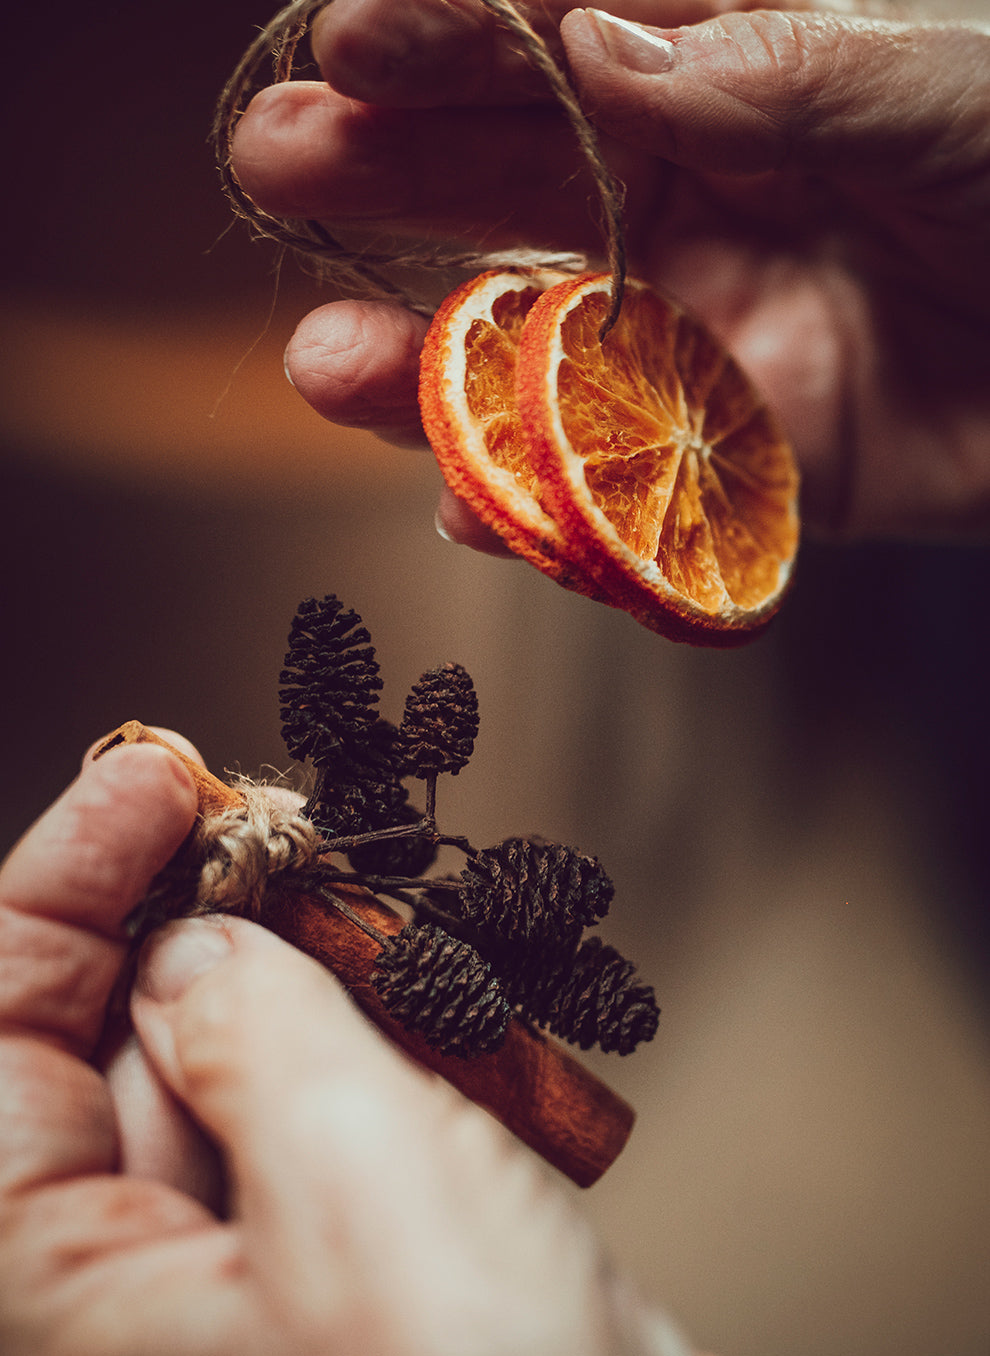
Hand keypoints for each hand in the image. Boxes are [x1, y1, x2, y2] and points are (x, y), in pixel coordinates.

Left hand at [0, 737, 838, 1355]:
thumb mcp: (348, 1171)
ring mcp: (237, 1291)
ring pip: (226, 1071)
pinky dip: (364, 1039)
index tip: (154, 774)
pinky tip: (421, 991)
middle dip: (190, 917)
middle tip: (277, 816)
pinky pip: (320, 1117)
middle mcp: (118, 1305)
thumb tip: (194, 940)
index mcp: (44, 1315)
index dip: (63, 882)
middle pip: (109, 1044)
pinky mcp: (344, 1276)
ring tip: (362, 895)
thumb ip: (249, 1022)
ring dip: (296, 972)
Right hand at [229, 0, 989, 545]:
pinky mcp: (734, 464)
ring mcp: (701, 343)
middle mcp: (694, 208)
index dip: (453, 32)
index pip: (563, 44)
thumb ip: (773, 69)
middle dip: (391, 171)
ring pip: (535, 354)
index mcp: (735, 85)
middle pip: (514, 187)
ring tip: (323, 361)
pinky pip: (615, 490)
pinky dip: (542, 509)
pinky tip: (470, 507)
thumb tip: (600, 46)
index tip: (353, 29)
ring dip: (422, 365)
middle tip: (278, 157)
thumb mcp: (929, 80)